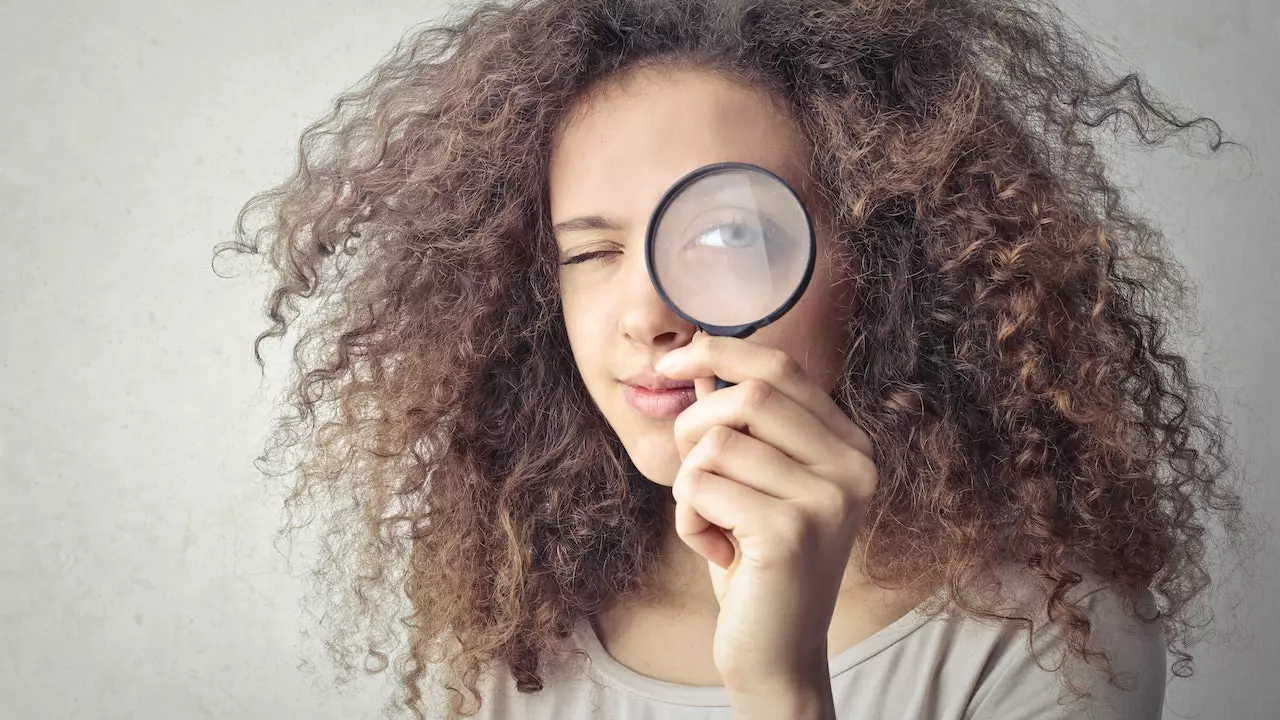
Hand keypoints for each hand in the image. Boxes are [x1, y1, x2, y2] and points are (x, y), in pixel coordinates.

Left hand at [654, 333, 876, 694]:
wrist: (776, 650)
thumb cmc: (758, 562)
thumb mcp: (753, 482)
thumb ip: (736, 424)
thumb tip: (698, 362)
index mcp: (851, 445)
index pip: (781, 369)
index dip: (719, 352)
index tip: (670, 364)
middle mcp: (852, 467)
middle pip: (747, 397)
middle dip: (693, 428)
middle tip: (692, 475)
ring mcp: (827, 499)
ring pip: (714, 443)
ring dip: (689, 486)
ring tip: (714, 525)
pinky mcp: (790, 532)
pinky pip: (699, 487)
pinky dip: (687, 519)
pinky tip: (716, 551)